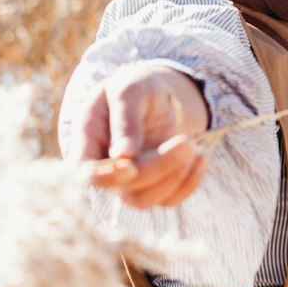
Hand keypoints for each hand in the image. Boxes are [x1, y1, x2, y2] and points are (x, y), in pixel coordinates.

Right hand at [77, 62, 209, 208]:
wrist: (150, 92)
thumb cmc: (132, 86)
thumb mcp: (128, 91)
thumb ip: (124, 119)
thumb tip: (123, 156)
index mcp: (88, 142)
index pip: (87, 173)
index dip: (107, 177)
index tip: (131, 168)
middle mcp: (105, 167)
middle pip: (124, 189)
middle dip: (158, 168)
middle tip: (185, 141)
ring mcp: (128, 180)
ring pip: (145, 200)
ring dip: (174, 179)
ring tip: (192, 145)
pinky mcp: (153, 184)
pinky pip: (168, 200)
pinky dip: (188, 184)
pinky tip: (201, 159)